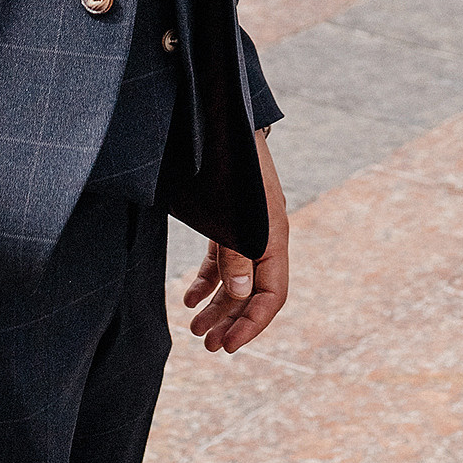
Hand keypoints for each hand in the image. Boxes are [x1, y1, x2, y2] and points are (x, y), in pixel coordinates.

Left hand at [184, 128, 287, 353]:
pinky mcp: (229, 220)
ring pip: (236, 279)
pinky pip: (222, 260)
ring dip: (218, 306)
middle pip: (254, 292)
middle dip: (232, 321)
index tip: (228, 346)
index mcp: (273, 236)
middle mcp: (265, 236)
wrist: (218, 115)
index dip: (252, 325)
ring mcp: (247, 228)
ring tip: (194, 329)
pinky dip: (207, 280)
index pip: (272, 295)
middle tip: (207, 346)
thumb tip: (244, 296)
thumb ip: (235, 255)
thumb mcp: (231, 213)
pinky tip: (189, 298)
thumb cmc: (226, 162)